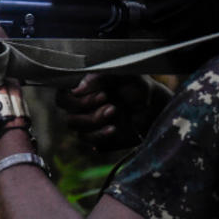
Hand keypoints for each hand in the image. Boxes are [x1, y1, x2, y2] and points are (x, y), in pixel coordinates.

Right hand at [55, 74, 169, 151]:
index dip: (77, 100)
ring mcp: (89, 125)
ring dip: (96, 125)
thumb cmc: (137, 86)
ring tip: (116, 115)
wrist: (156, 107)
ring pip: (78, 131)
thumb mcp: (123, 75)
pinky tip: (115, 129)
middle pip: (69, 118)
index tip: (103, 95)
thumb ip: (100, 77)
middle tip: (112, 108)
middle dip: (89, 115)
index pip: (63, 98)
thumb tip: (77, 88)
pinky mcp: (99, 138)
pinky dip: (101, 137)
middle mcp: (82, 108)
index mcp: (82, 91)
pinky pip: (90, 143)